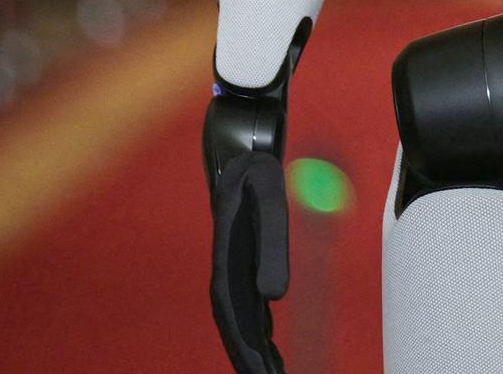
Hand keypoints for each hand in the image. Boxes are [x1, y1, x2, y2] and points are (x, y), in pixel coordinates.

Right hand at [209, 148, 289, 373]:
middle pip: (239, 331)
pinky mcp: (243, 265)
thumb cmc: (254, 169)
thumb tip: (274, 297)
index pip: (237, 323)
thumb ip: (273, 243)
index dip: (249, 354)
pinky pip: (249, 308)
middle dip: (253, 362)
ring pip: (243, 324)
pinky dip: (258, 332)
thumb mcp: (268, 195)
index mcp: (228, 264)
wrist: (240, 150)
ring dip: (255, 352)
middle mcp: (227, 273)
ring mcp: (234, 271)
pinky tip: (268, 346)